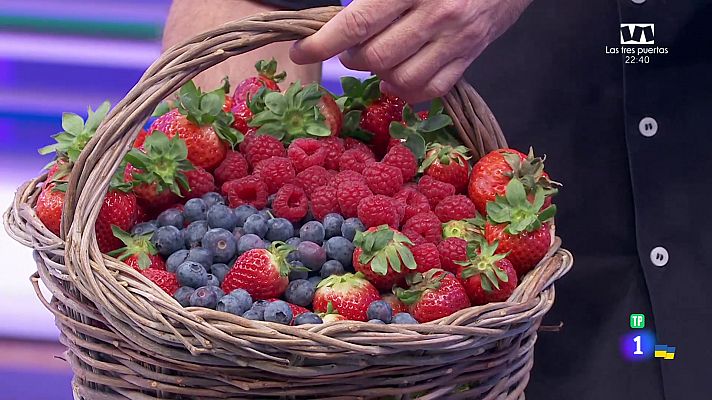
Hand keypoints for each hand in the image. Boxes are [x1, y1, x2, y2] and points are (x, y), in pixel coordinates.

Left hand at [290, 0, 531, 102]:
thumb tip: (337, 14)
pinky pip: (431, 90)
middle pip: (375, 57)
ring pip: (401, 80)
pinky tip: (398, 77)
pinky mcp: (470, 57)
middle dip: (350, 58)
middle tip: (347, 49)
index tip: (301, 52)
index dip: (323, 43)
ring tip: (374, 61)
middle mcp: (436, 16)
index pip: (357, 23)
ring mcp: (456, 41)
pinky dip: (407, 91)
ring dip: (378, 76)